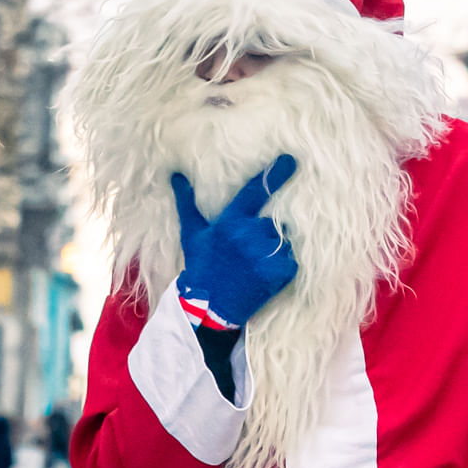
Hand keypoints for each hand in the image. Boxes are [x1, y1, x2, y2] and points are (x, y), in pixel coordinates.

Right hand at [169, 156, 299, 329]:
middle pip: (271, 222)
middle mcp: (250, 235)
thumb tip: (176, 175)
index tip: (291, 160)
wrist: (209, 307)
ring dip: (273, 249)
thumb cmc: (201, 267)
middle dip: (263, 234)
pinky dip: (281, 266)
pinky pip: (290, 260)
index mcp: (230, 222)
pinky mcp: (280, 272)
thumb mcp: (193, 234)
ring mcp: (266, 254)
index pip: (256, 191)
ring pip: (281, 240)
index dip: (274, 174)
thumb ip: (187, 203)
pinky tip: (263, 275)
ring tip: (253, 265)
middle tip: (246, 253)